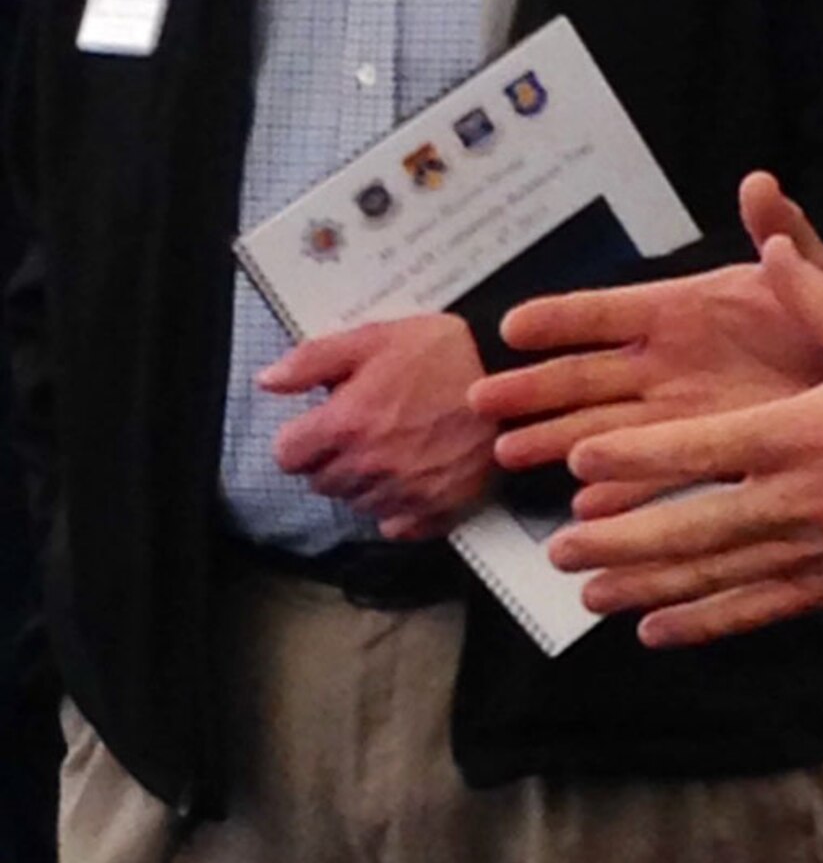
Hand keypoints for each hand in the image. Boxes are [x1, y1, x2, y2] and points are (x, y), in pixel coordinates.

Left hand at [261, 314, 495, 539]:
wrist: (513, 376)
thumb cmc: (447, 353)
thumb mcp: (374, 338)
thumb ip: (313, 360)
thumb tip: (268, 381)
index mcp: (346, 425)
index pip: (287, 455)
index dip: (301, 436)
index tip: (322, 423)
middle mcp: (370, 468)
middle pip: (321, 482)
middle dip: (332, 458)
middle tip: (364, 429)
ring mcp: (404, 493)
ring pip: (357, 503)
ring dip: (364, 482)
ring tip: (394, 447)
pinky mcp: (438, 509)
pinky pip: (397, 524)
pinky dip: (399, 506)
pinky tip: (415, 475)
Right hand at [471, 174, 822, 502]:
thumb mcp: (813, 276)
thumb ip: (782, 234)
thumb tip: (760, 182)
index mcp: (684, 311)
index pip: (609, 311)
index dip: (562, 317)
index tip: (512, 325)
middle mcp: (667, 363)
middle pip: (586, 376)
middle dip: (533, 387)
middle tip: (481, 399)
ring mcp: (676, 415)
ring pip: (601, 428)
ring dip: (557, 440)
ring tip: (508, 454)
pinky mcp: (698, 457)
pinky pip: (648, 478)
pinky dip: (618, 494)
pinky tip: (585, 507)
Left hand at [547, 235, 822, 646]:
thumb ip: (818, 296)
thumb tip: (770, 239)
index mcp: (804, 433)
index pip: (705, 450)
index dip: (639, 459)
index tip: (583, 460)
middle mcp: (799, 500)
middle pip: (694, 528)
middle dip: (622, 540)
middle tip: (558, 545)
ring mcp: (814, 551)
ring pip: (715, 577)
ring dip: (646, 587)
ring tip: (585, 593)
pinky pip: (756, 611)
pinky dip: (703, 624)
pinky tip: (654, 631)